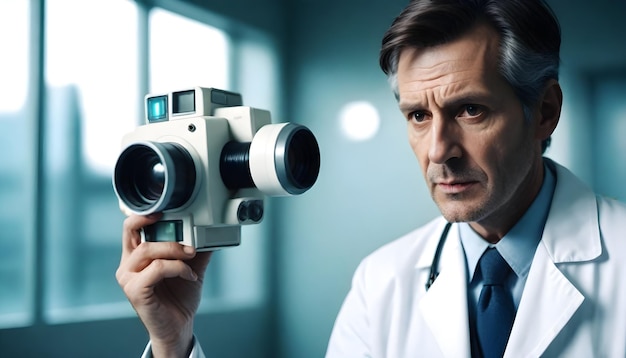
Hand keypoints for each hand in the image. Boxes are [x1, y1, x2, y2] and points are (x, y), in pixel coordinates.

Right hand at [116, 214, 211, 356]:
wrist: (179, 326)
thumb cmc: (179, 296)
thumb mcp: (190, 265)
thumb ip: (196, 248)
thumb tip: (210, 231)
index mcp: (136, 255)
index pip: (131, 226)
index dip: (143, 214)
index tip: (164, 208)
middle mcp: (128, 264)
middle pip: (133, 231)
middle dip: (163, 229)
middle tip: (188, 236)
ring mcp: (128, 278)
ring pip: (147, 250)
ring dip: (174, 250)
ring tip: (191, 255)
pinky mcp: (135, 291)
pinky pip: (156, 269)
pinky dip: (177, 268)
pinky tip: (189, 275)